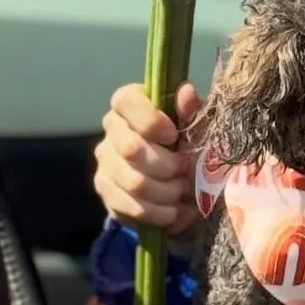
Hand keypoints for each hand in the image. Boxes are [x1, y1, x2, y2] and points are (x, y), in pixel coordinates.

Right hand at [94, 80, 202, 233]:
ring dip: (167, 192)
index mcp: (131, 103)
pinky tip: (174, 209)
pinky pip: (131, 207)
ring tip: (184, 191)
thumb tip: (185, 91)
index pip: (125, 101)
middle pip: (130, 148)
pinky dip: (160, 213)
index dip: (150, 120)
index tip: (173, 135)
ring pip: (134, 182)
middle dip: (167, 165)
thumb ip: (192, 110)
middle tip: (187, 170)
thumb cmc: (190, 144)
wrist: (182, 183)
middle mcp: (112, 129)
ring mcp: (105, 161)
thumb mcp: (198, 125)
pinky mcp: (106, 191)